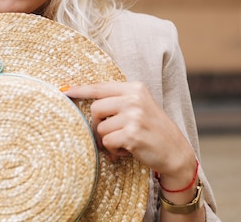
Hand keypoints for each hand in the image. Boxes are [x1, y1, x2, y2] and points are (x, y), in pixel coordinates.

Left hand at [63, 82, 195, 182]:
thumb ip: (118, 102)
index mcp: (134, 88)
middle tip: (113, 134)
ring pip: (100, 128)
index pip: (100, 87)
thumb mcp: (139, 107)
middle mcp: (134, 98)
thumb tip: (88, 104)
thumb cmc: (153, 130)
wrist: (176, 152)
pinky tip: (128, 150)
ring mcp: (133, 115)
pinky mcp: (132, 134)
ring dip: (108, 140)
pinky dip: (114, 150)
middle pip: (95, 109)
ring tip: (125, 142)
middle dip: (99, 125)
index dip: (80, 90)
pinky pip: (107, 142)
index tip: (64, 90)